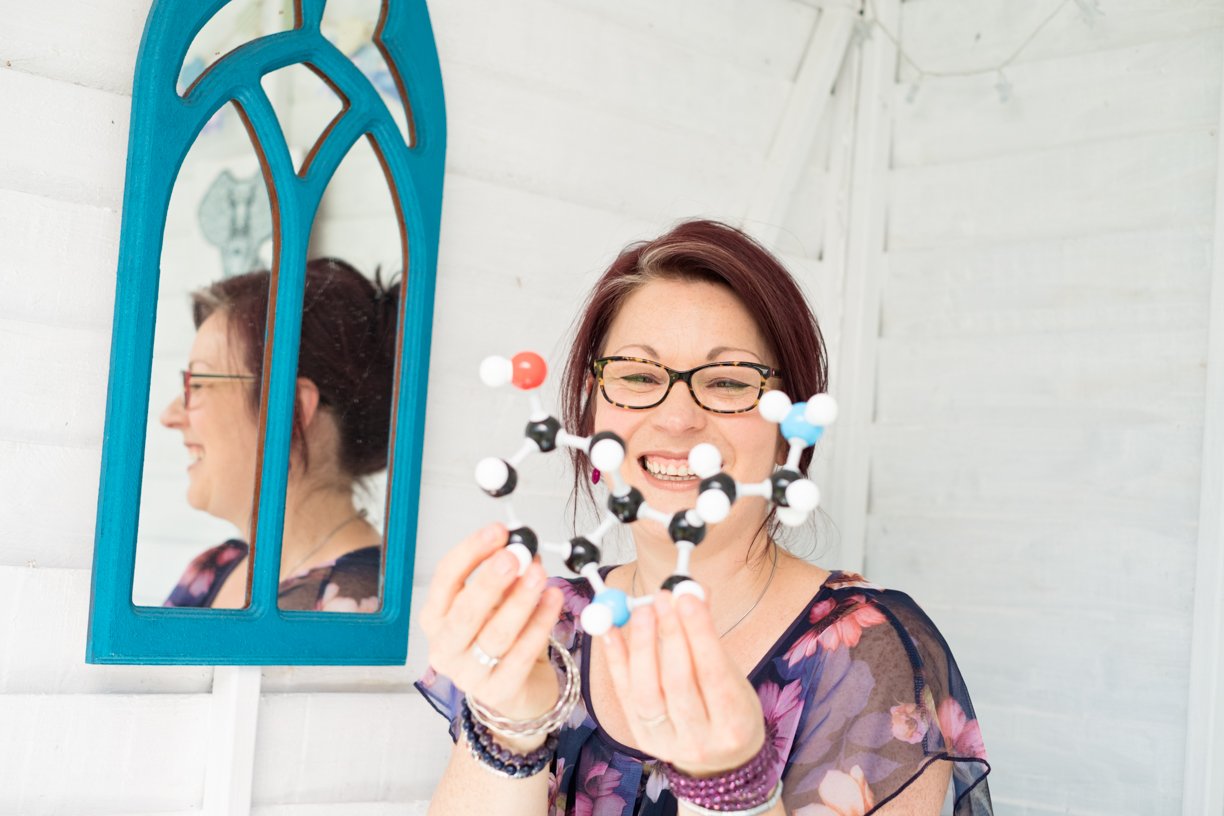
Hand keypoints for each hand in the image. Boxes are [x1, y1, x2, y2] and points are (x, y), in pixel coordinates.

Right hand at [419, 524, 564, 724]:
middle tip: (514, 555)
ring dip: (519, 601)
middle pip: (464, 611)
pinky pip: (521, 655)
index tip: (497, 532)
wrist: (518, 687)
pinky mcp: (497, 692)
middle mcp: (444, 646)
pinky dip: (539, 624)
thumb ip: (507, 575)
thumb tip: (524, 546)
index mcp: (436, 617)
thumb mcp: (498, 601)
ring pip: (495, 634)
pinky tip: (553, 601)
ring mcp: (468, 674)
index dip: (470, 552)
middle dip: (490, 580)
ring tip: (539, 574)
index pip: (445, 579)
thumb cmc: (502, 637)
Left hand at [602, 590, 766, 775]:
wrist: (720, 761)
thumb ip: (710, 637)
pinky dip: (616, 661)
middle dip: (668, 635)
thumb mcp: (733, 677)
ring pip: (647, 692)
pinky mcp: (641, 738)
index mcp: (734, 724)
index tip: (686, 598)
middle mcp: (700, 740)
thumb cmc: (730, 710)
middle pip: (678, 683)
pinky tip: (611, 632)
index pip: (713, 673)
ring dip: (641, 646)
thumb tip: (691, 591)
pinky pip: (624, 695)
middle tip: (662, 598)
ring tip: (641, 610)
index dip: (699, 633)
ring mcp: (667, 743)